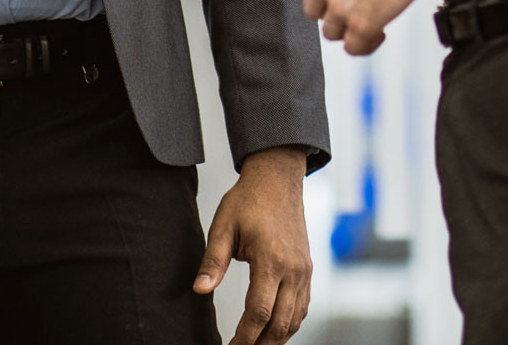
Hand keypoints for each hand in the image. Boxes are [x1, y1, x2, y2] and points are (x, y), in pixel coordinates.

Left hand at [199, 147, 311, 344]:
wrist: (278, 178)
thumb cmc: (250, 199)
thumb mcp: (224, 227)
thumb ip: (213, 261)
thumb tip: (200, 289)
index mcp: (271, 260)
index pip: (258, 312)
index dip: (244, 336)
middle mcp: (293, 269)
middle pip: (280, 322)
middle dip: (260, 344)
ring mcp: (303, 269)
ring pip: (295, 318)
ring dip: (277, 338)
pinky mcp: (307, 267)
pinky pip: (303, 305)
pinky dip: (290, 323)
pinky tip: (275, 329)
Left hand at [292, 0, 427, 56]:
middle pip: (314, 10)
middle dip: (331, 9)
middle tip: (353, 2)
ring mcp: (341, 6)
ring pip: (332, 32)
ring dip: (347, 27)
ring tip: (366, 18)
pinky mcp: (363, 24)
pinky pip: (354, 47)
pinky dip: (365, 44)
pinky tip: (378, 33)